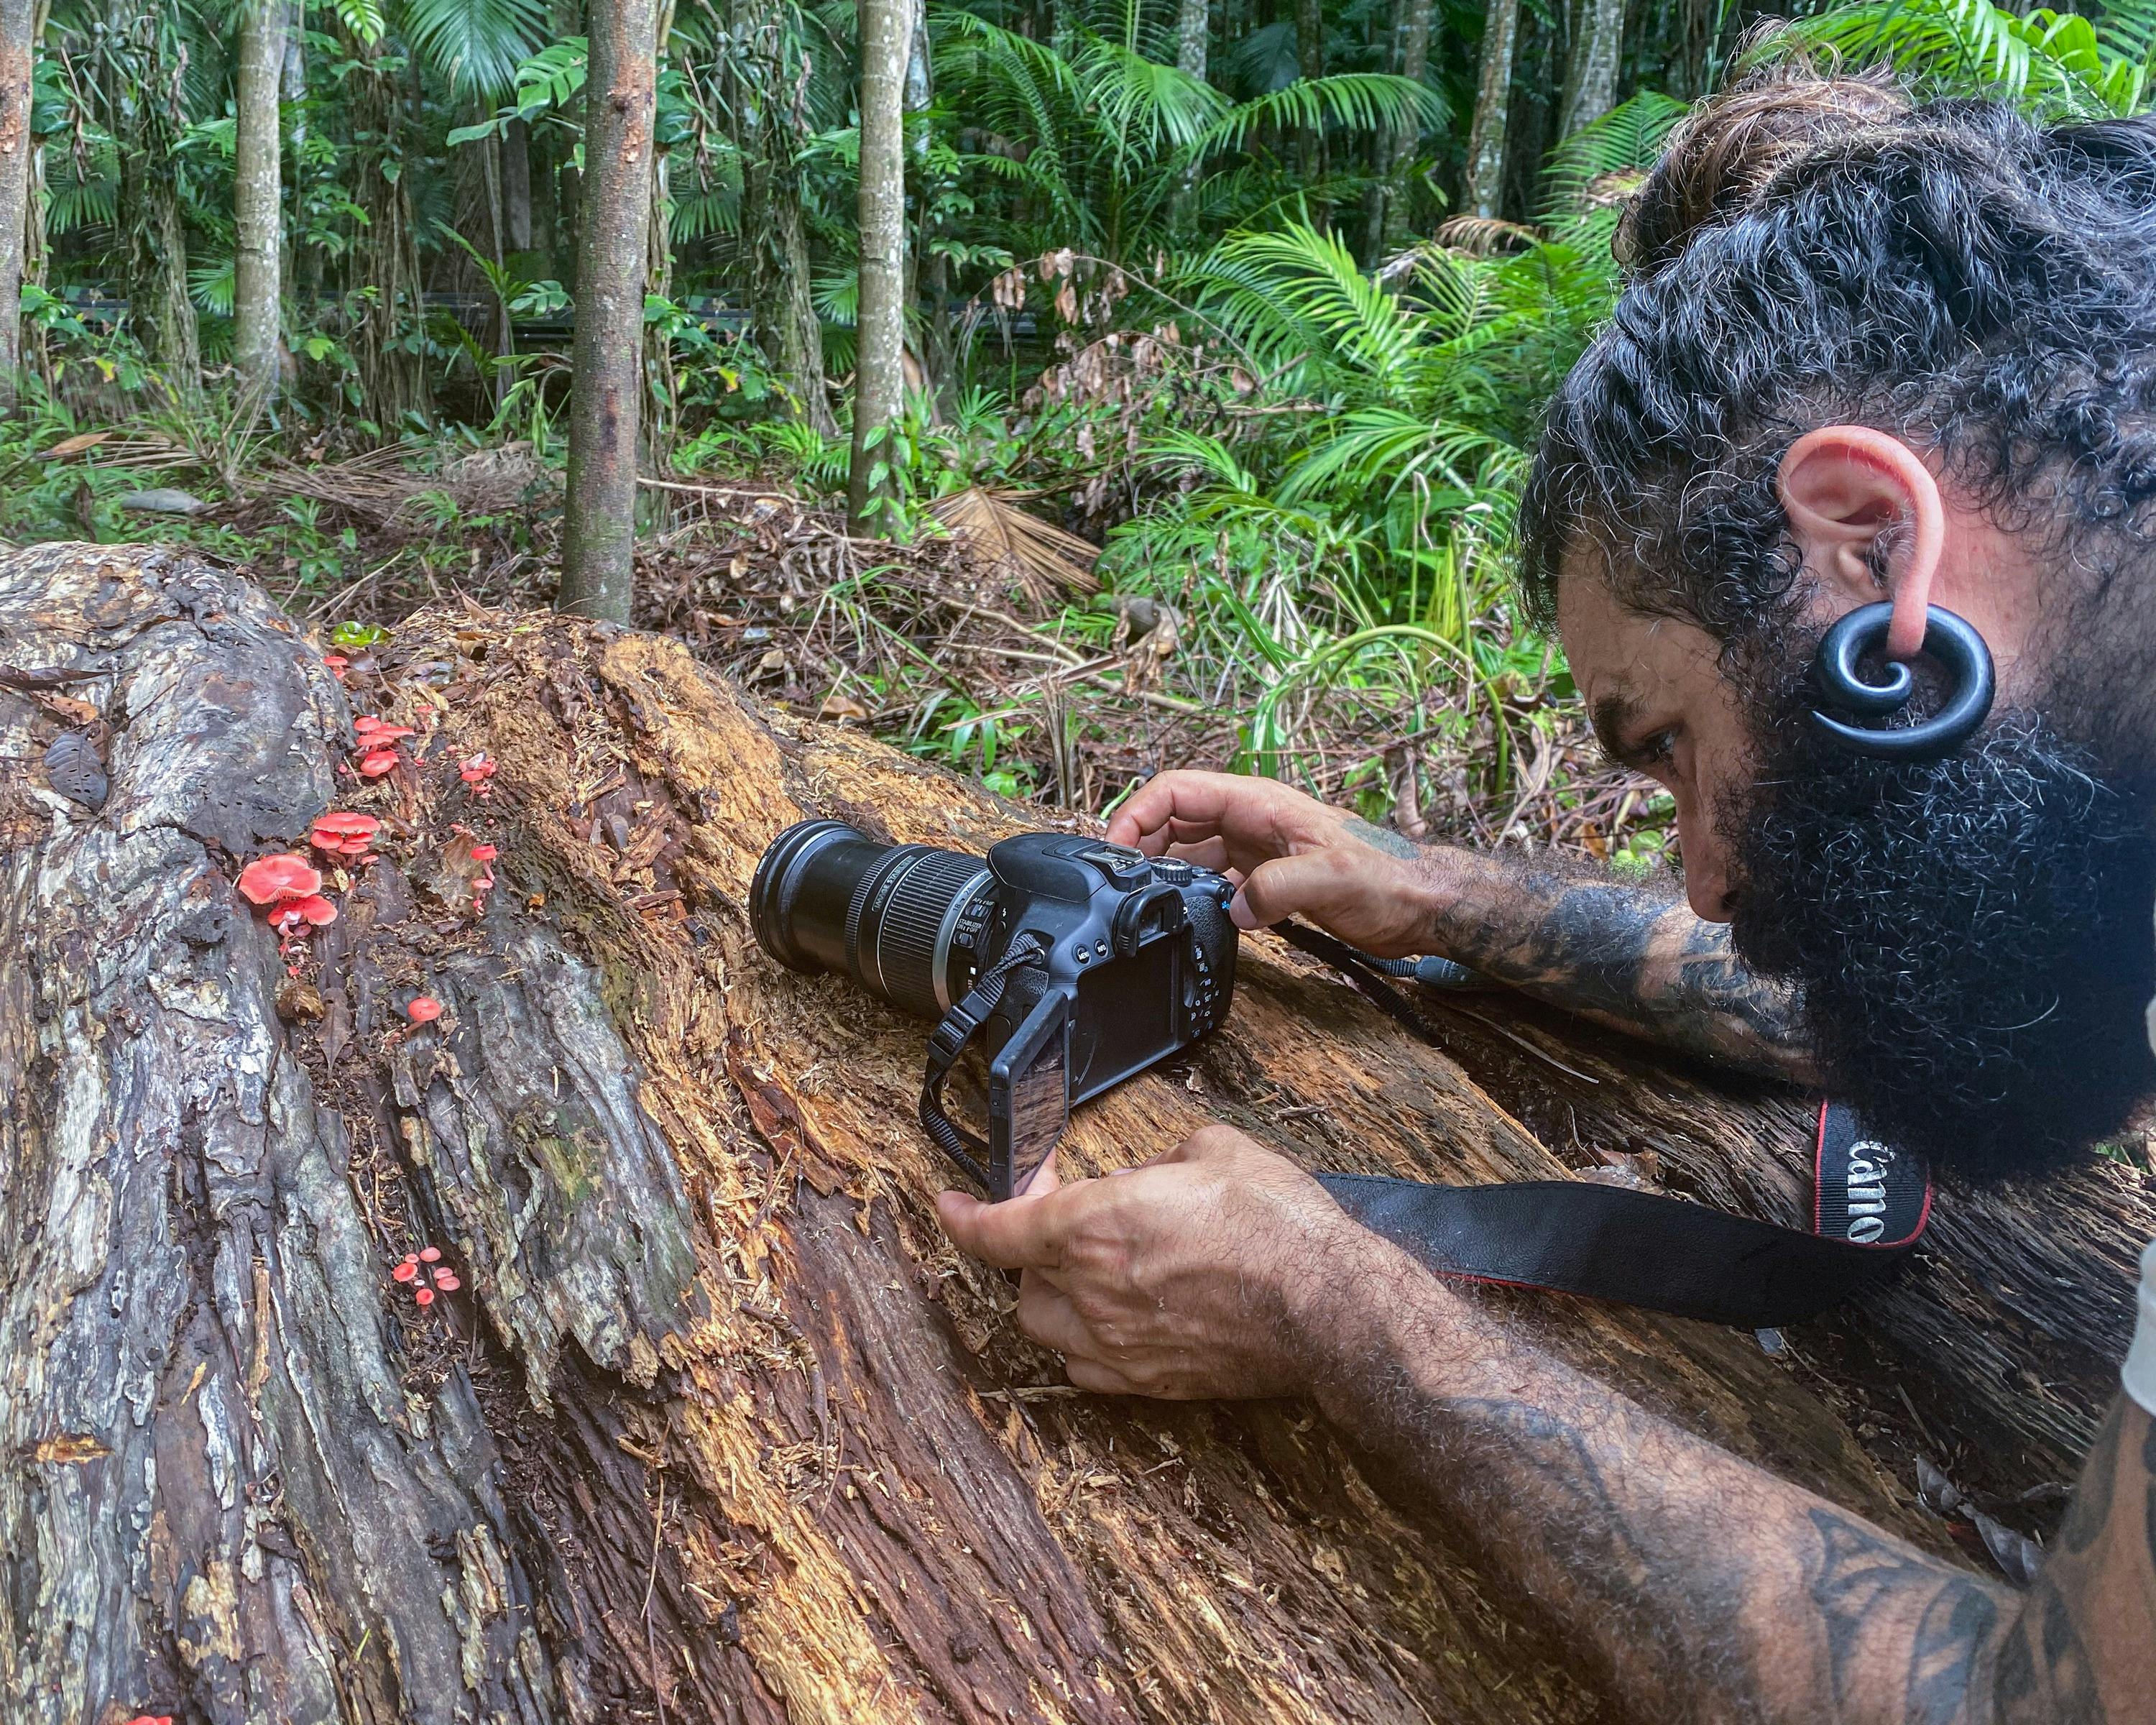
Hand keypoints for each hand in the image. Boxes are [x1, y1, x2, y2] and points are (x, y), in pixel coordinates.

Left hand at [936, 1124, 1375, 1399]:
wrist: (1327, 1308)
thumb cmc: (1276, 1226)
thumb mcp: (1214, 1151)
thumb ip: (1163, 1161)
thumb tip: (1150, 1176)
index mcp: (1092, 1225)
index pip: (996, 1229)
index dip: (962, 1216)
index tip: (950, 1205)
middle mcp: (1091, 1291)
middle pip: (1022, 1279)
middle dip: (1034, 1248)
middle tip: (1071, 1221)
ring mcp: (1118, 1346)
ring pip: (1047, 1328)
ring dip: (1054, 1297)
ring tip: (1091, 1273)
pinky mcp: (1151, 1383)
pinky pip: (1087, 1369)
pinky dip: (1085, 1344)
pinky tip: (1114, 1322)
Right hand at [1105, 770, 1443, 957]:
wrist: (1421, 903)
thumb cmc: (1388, 877)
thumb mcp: (1332, 878)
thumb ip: (1279, 889)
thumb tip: (1235, 908)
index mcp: (1259, 802)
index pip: (1178, 790)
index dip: (1138, 812)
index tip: (1116, 847)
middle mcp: (1250, 820)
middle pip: (1173, 819)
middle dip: (1140, 844)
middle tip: (1119, 883)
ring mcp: (1254, 849)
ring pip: (1188, 850)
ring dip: (1162, 872)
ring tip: (1142, 902)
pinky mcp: (1263, 880)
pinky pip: (1210, 880)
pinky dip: (1189, 894)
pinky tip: (1183, 916)